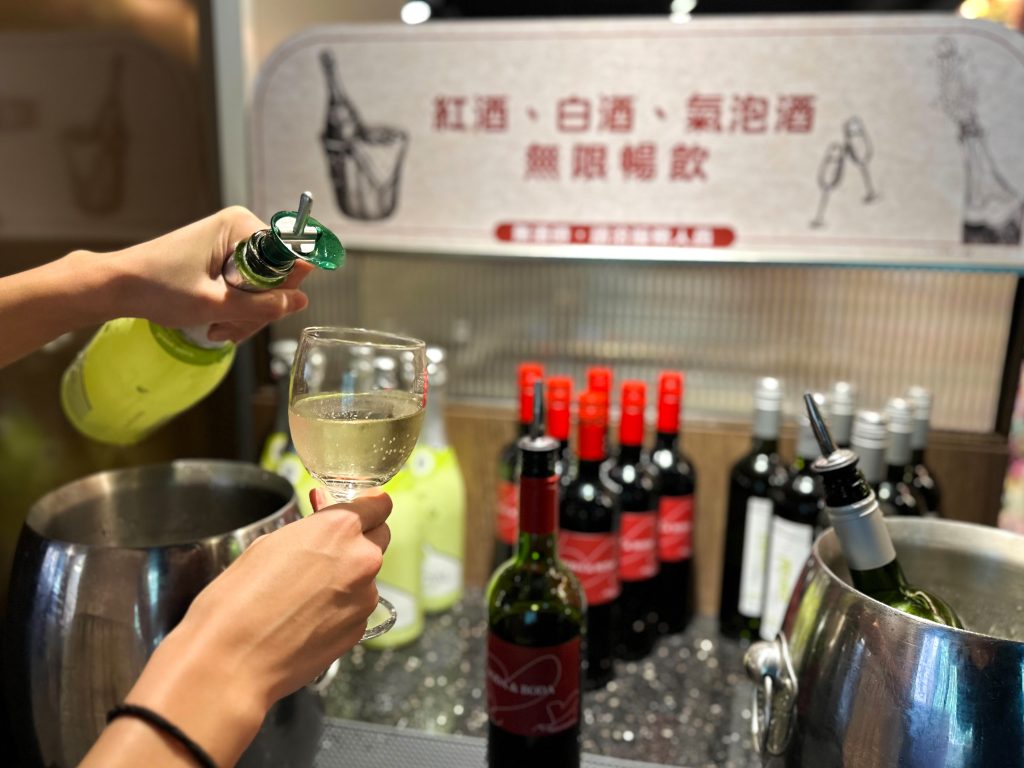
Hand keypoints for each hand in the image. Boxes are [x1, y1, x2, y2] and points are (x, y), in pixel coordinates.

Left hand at [107, 206, 312, 342]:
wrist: (117, 285)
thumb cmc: (158, 288)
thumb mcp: (216, 304)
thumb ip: (264, 305)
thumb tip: (302, 301)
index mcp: (241, 226)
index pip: (290, 258)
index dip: (283, 290)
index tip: (260, 311)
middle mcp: (240, 228)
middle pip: (277, 275)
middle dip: (259, 308)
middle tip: (231, 329)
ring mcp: (231, 242)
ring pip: (262, 286)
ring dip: (245, 314)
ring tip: (218, 329)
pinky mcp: (222, 256)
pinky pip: (245, 285)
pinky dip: (235, 308)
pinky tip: (216, 322)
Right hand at [179, 489, 391, 701]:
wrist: (232, 660)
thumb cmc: (238, 598)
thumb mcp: (270, 544)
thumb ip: (310, 531)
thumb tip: (324, 528)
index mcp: (340, 528)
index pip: (379, 505)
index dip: (369, 506)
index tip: (364, 507)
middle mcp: (362, 560)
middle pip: (379, 537)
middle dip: (360, 538)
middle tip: (329, 548)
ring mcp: (365, 598)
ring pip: (367, 576)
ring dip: (348, 576)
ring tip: (305, 592)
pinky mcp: (359, 630)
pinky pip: (357, 608)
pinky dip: (341, 607)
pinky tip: (307, 616)